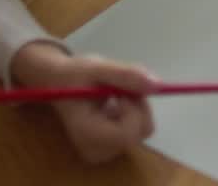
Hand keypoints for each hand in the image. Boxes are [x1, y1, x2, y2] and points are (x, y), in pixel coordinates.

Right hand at [9, 42, 156, 163]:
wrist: (61, 83)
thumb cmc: (75, 75)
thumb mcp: (98, 67)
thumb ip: (125, 75)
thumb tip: (156, 84)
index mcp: (86, 133)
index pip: (126, 134)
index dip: (134, 109)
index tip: (123, 91)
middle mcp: (96, 149)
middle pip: (139, 133)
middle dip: (138, 106)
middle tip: (122, 88)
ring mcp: (105, 151)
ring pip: (142, 130)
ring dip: (137, 107)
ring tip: (117, 94)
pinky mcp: (112, 147)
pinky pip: (138, 129)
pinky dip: (134, 113)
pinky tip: (117, 103)